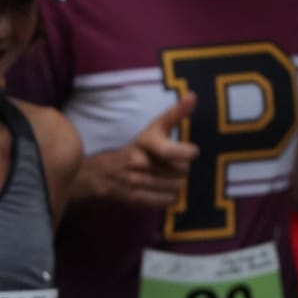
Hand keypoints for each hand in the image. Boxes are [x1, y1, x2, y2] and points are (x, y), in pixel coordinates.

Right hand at [78, 95, 197, 208]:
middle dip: (182, 168)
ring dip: (177, 182)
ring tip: (170, 176)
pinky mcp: (136, 199)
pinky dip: (170, 196)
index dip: (186, 152)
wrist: (104, 172)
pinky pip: (167, 200)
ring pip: (176, 187)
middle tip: (175, 165)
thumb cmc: (138, 147)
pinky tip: (164, 188)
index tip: (193, 151)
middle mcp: (139, 162)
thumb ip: (175, 114)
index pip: (169, 150)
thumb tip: (193, 96)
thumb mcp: (154, 128)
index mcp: (144, 143)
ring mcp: (136, 182)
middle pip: (180, 170)